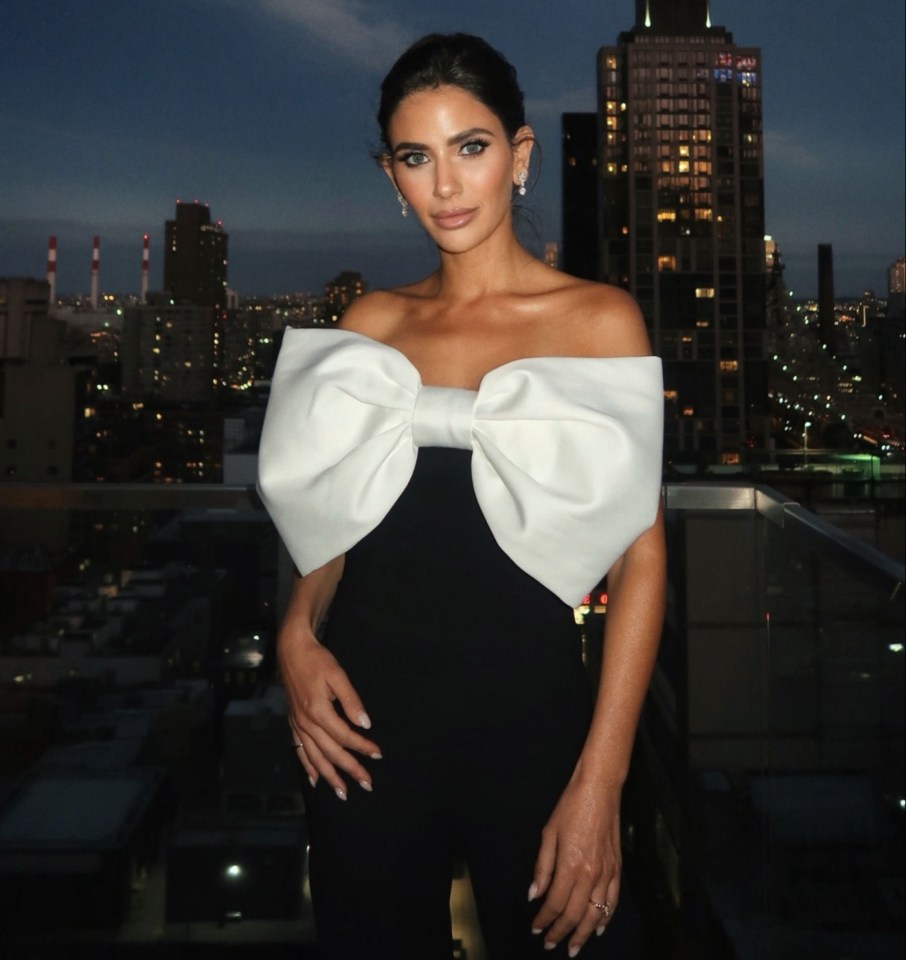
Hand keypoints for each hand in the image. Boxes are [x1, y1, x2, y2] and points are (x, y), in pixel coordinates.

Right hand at [279, 629, 380, 799]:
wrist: (291, 651)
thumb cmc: (317, 660)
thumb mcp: (338, 675)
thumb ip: (351, 700)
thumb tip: (365, 724)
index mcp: (318, 711)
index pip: (345, 736)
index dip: (362, 746)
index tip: (377, 754)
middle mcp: (306, 722)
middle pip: (331, 752)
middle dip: (350, 769)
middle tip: (367, 784)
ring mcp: (297, 724)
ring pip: (314, 757)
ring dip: (329, 776)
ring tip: (342, 792)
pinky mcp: (293, 722)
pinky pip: (299, 750)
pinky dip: (307, 766)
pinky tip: (314, 779)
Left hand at [528, 777, 621, 955]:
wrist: (600, 789)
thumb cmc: (571, 806)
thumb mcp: (549, 832)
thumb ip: (542, 867)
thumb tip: (534, 894)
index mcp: (571, 865)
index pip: (554, 903)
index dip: (544, 919)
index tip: (536, 928)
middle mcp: (591, 874)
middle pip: (574, 914)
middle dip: (561, 932)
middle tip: (550, 944)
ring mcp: (607, 872)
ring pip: (595, 913)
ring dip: (583, 933)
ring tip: (573, 946)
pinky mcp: (617, 867)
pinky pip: (613, 900)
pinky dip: (606, 917)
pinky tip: (598, 927)